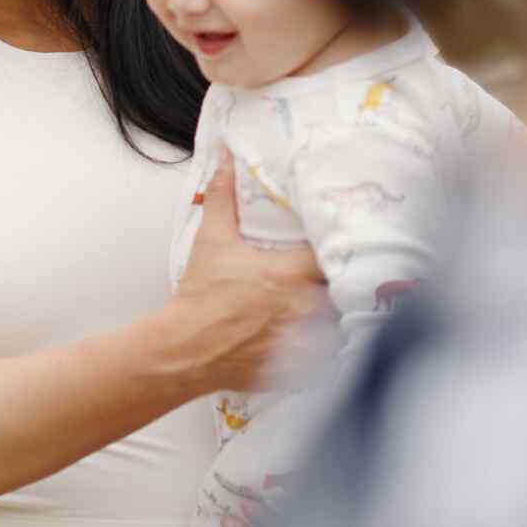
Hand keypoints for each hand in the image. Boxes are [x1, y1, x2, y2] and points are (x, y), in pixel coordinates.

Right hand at [171, 150, 330, 393]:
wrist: (183, 349)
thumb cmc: (200, 295)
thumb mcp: (212, 239)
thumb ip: (223, 196)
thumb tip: (226, 156)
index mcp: (290, 274)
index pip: (335, 258)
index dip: (341, 252)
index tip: (339, 247)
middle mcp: (304, 308)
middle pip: (342, 292)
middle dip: (341, 285)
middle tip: (332, 278)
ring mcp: (303, 342)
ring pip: (339, 328)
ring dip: (335, 319)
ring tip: (326, 311)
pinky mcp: (298, 370)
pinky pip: (327, 360)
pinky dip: (325, 353)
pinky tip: (313, 343)